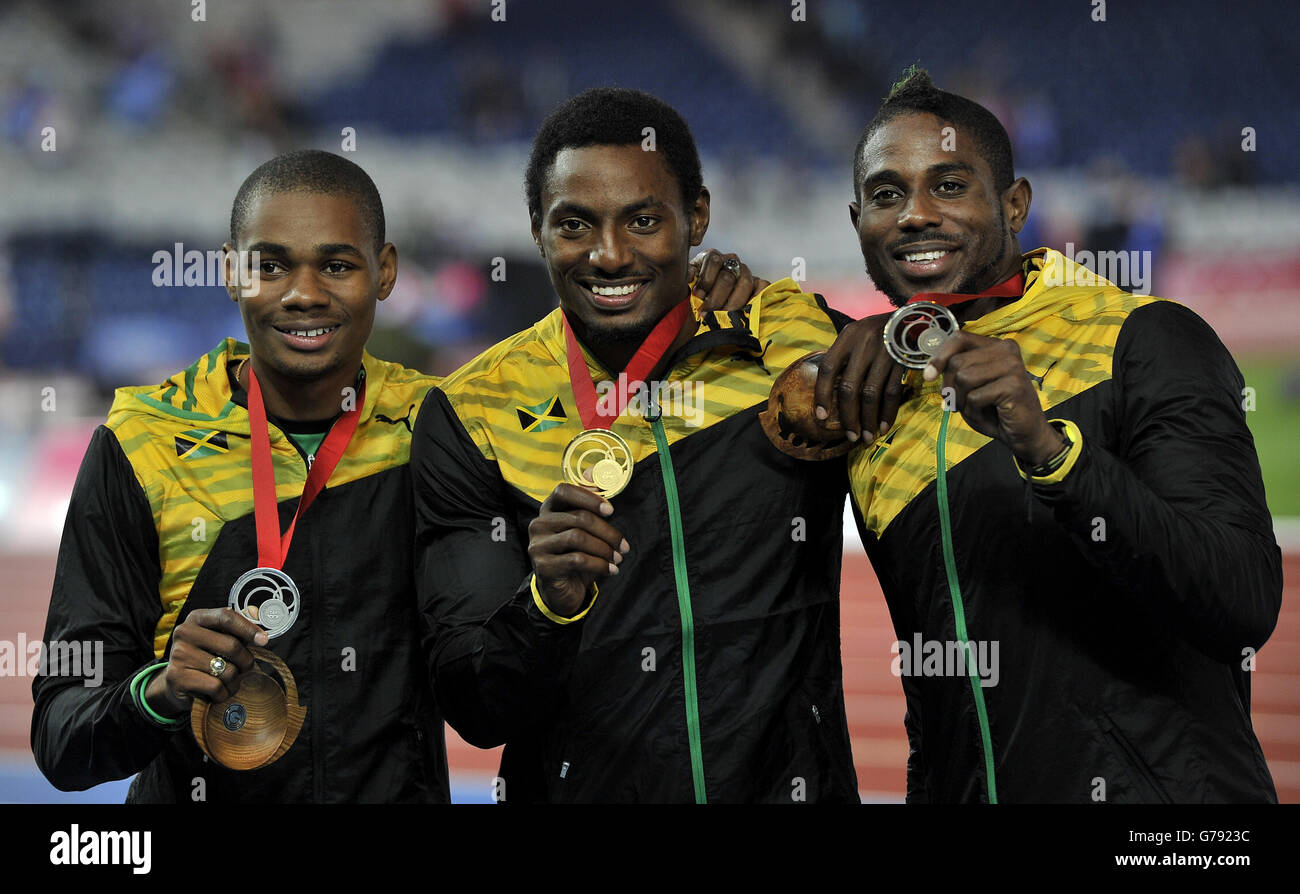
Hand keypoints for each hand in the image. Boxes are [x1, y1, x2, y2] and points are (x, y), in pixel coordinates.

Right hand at [145, 608, 268, 715]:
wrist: (176, 682)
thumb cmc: (205, 655)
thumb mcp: (219, 635)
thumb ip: (239, 623)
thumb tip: (255, 612)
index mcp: (197, 618)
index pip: (227, 617)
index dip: (249, 628)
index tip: (264, 640)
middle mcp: (184, 633)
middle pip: (232, 646)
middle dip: (246, 661)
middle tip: (245, 668)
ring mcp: (179, 655)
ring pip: (227, 670)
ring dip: (235, 681)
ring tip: (229, 681)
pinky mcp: (177, 678)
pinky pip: (216, 687)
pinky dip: (223, 693)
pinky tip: (218, 692)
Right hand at [527, 483, 628, 616]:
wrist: (561, 589)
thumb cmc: (575, 554)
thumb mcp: (584, 529)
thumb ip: (588, 503)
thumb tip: (594, 475)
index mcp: (548, 509)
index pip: (563, 491)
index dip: (589, 497)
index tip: (611, 511)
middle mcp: (539, 524)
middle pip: (578, 518)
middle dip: (607, 532)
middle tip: (624, 546)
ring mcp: (538, 545)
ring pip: (578, 538)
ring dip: (604, 549)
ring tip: (617, 558)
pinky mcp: (543, 566)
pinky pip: (577, 560)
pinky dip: (599, 565)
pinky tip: (610, 570)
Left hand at [689, 249, 769, 312]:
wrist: (707, 308)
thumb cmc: (697, 296)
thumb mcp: (687, 286)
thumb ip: (688, 278)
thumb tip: (690, 275)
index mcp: (712, 258)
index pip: (713, 261)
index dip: (706, 280)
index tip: (698, 295)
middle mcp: (730, 261)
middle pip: (727, 277)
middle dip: (716, 299)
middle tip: (708, 313)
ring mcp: (745, 272)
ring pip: (744, 283)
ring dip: (732, 304)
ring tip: (722, 317)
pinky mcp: (758, 283)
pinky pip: (762, 287)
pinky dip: (754, 300)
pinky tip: (742, 313)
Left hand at [813, 312, 906, 442]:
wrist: (911, 317)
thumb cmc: (875, 331)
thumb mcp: (855, 334)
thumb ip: (842, 356)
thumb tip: (828, 391)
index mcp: (848, 337)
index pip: (828, 369)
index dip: (822, 394)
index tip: (821, 416)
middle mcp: (865, 344)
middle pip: (850, 387)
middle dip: (848, 416)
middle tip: (850, 436)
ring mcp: (885, 354)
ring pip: (872, 394)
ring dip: (868, 419)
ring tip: (866, 437)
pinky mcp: (902, 363)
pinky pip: (893, 392)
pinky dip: (888, 412)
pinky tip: (883, 426)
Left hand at [923, 332, 1065, 465]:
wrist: (1024, 433)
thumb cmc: (995, 410)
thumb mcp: (970, 387)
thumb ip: (954, 372)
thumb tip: (931, 370)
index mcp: (995, 345)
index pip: (959, 338)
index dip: (939, 356)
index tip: (928, 376)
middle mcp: (1005, 349)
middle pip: (956, 362)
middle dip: (950, 387)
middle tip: (961, 403)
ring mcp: (1012, 365)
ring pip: (963, 377)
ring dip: (962, 400)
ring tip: (977, 408)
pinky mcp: (1014, 384)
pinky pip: (975, 397)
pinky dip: (974, 411)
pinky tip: (990, 414)